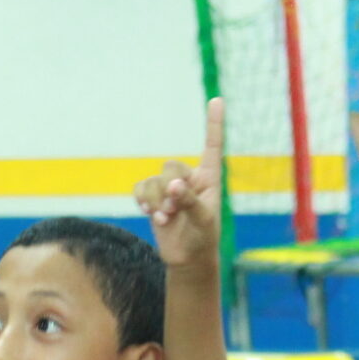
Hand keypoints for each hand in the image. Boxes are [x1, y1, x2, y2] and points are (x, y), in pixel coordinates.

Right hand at [134, 99, 224, 271]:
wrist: (188, 259)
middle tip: (174, 212)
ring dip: (156, 201)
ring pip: (153, 180)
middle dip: (169, 190)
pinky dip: (143, 199)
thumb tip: (173, 185)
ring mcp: (170, 187)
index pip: (211, 147)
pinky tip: (149, 212)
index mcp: (209, 178)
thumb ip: (190, 201)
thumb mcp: (203, 221)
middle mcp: (189, 178)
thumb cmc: (203, 238)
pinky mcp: (154, 197)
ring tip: (165, 219)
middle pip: (170, 166)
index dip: (214, 124)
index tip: (217, 100)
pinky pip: (140, 187)